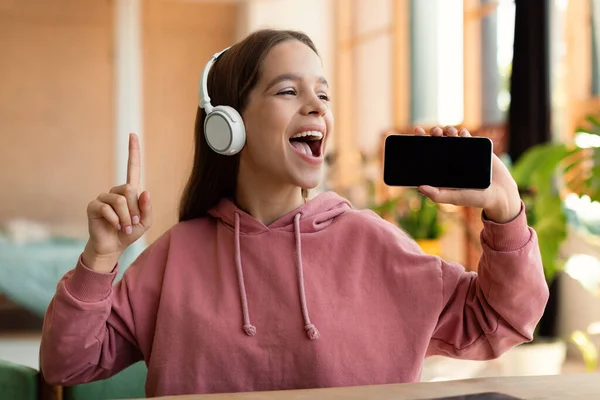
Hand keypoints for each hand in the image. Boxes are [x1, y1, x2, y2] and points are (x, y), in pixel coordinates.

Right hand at [82, 133, 151, 272]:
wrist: (113, 246)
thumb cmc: (129, 232)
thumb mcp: (145, 222)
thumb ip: (147, 208)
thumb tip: (144, 191)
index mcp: (130, 192)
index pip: (132, 167)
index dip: (133, 151)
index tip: (132, 134)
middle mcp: (116, 191)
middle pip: (130, 190)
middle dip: (135, 210)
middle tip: (133, 222)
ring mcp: (103, 197)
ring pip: (120, 200)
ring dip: (127, 217)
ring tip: (125, 227)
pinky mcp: (94, 205)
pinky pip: (108, 208)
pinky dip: (115, 220)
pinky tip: (115, 226)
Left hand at [415, 126, 520, 223]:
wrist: (500, 193)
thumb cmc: (475, 198)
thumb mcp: (454, 198)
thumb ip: (437, 195)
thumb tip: (419, 188)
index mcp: (442, 170)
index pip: (428, 155)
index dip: (422, 144)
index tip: (416, 134)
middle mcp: (450, 161)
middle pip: (438, 143)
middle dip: (435, 134)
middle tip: (435, 132)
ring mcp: (462, 154)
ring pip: (452, 137)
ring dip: (448, 131)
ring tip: (448, 131)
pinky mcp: (476, 149)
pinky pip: (467, 137)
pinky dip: (463, 133)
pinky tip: (461, 132)